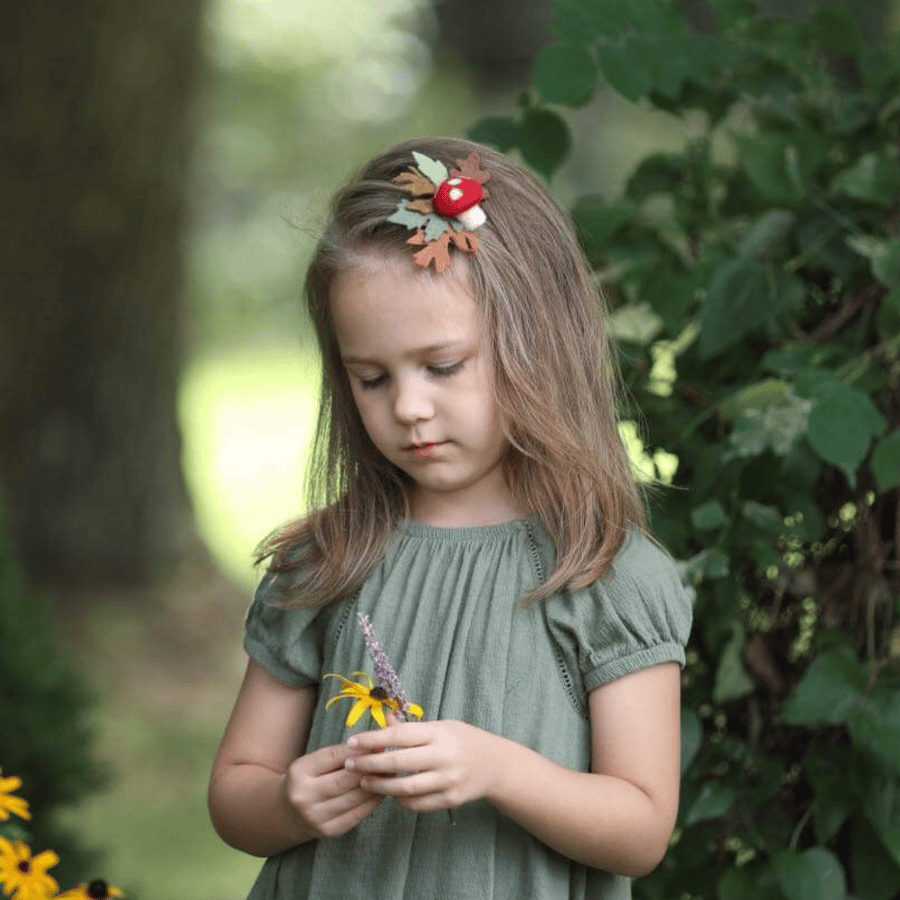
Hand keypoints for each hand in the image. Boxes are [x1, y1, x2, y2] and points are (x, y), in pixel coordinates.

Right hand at [283, 742, 383, 838]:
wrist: (288, 812)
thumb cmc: (308, 779)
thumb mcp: (314, 762)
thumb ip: (338, 754)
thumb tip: (372, 746)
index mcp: (299, 772)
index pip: (333, 756)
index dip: (358, 750)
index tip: (378, 744)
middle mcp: (303, 796)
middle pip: (345, 780)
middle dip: (370, 768)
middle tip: (389, 759)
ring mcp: (315, 817)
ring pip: (354, 798)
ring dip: (375, 785)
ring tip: (389, 773)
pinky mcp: (329, 831)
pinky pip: (356, 814)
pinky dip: (372, 802)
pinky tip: (382, 791)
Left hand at [343, 719, 502, 812]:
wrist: (495, 764)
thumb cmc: (463, 739)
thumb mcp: (441, 726)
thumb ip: (411, 728)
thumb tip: (382, 720)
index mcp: (439, 734)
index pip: (400, 736)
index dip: (373, 739)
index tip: (352, 742)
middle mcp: (443, 757)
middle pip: (399, 763)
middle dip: (370, 764)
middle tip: (350, 764)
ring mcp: (447, 781)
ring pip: (405, 788)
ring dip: (380, 786)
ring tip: (364, 780)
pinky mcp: (450, 800)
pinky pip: (417, 804)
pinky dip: (400, 800)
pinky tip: (390, 794)